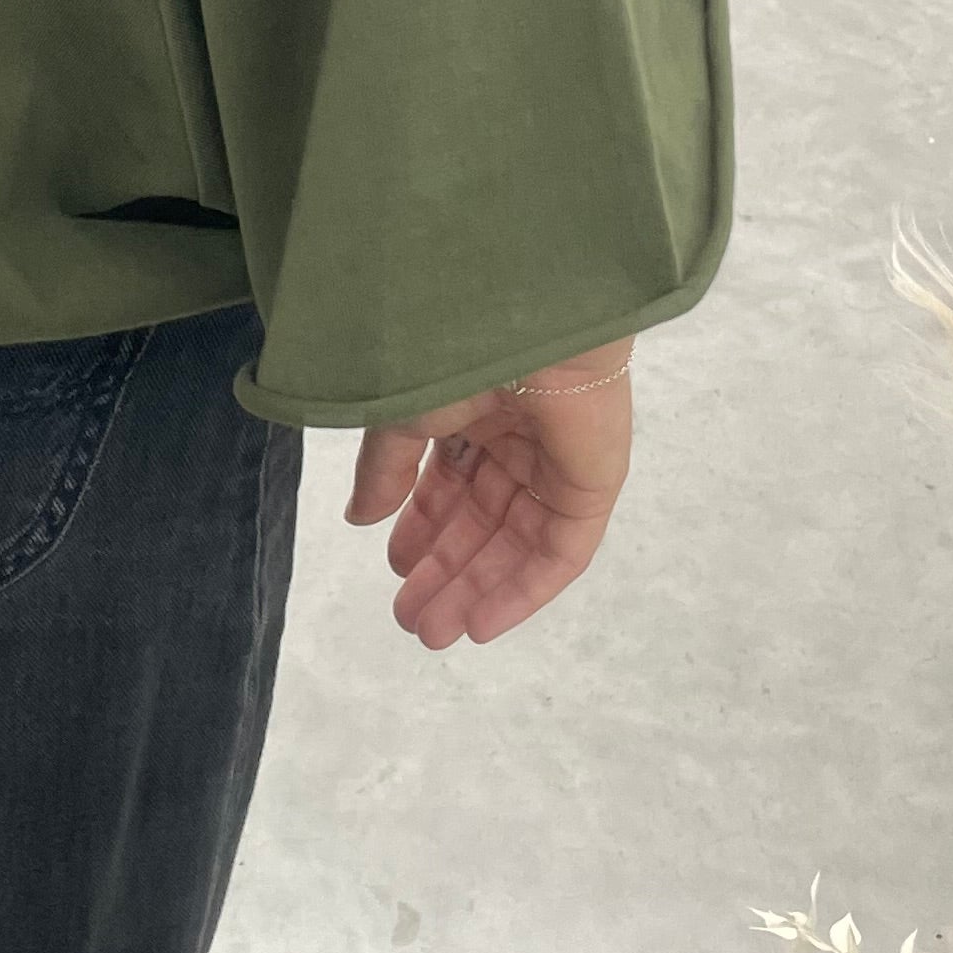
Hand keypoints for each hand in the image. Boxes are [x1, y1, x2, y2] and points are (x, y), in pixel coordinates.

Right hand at [344, 342, 634, 648]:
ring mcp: (559, 464)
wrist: (521, 321)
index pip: (453, 483)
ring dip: (476, 590)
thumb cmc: (455, 351)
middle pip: (483, 521)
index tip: (396, 567)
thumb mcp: (401, 418)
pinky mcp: (593, 486)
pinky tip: (482, 624)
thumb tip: (359, 518)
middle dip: (446, 570)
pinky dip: (523, 591)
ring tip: (435, 631)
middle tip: (411, 618)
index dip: (423, 528)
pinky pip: (561, 553)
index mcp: (478, 410)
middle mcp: (521, 439)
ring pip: (516, 544)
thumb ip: (385, 471)